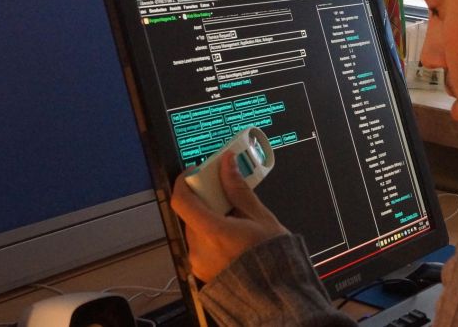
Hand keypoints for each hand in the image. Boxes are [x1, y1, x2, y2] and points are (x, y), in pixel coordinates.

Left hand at [170, 153, 288, 282]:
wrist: (274, 293)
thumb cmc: (272, 256)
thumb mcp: (260, 217)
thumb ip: (238, 189)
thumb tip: (227, 163)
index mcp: (214, 233)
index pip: (182, 201)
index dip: (184, 182)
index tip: (195, 171)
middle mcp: (200, 249)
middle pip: (191, 214)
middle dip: (205, 200)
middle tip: (225, 194)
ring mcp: (198, 262)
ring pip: (195, 229)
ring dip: (209, 218)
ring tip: (234, 220)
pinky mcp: (200, 270)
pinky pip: (199, 244)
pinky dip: (210, 235)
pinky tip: (231, 237)